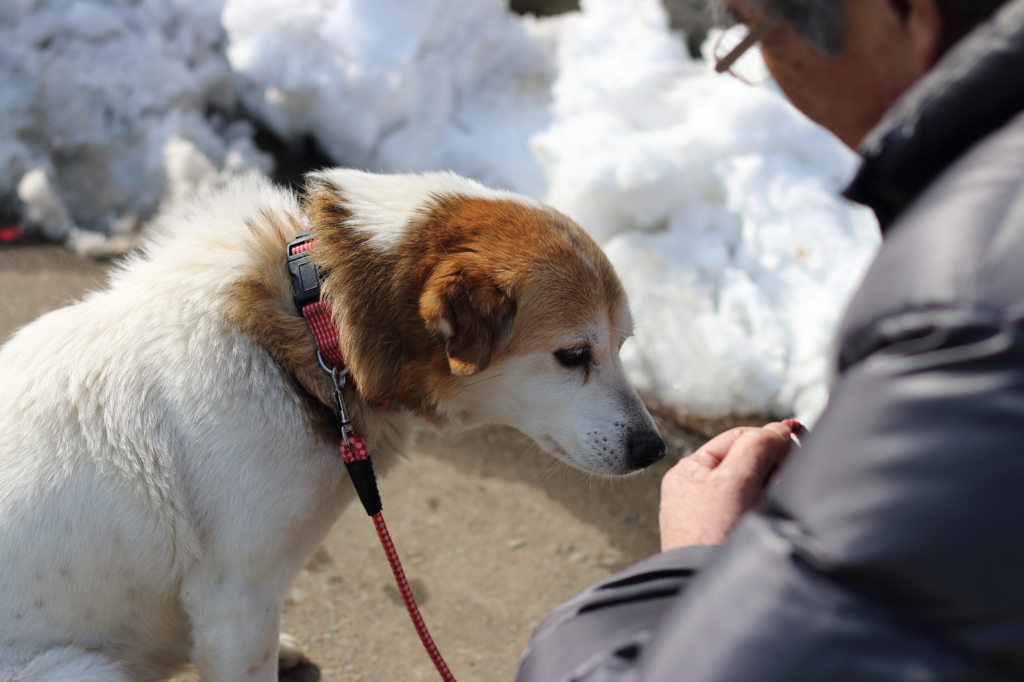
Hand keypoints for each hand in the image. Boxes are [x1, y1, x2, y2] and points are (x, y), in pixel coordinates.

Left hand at [659, 421, 800, 550]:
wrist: (703, 587)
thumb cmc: (711, 537)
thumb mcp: (733, 481)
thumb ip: (756, 446)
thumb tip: (778, 429)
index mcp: (689, 471)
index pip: (738, 438)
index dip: (768, 439)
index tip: (794, 446)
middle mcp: (698, 491)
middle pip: (749, 461)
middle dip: (772, 468)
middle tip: (782, 482)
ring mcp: (712, 516)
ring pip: (757, 487)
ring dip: (772, 489)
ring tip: (773, 504)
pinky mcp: (727, 536)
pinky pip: (756, 510)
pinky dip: (768, 509)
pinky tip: (771, 518)